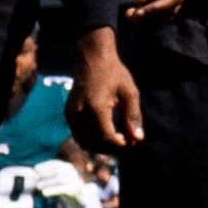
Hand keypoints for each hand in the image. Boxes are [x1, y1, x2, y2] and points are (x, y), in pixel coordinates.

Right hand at [72, 32, 143, 152]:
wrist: (91, 60)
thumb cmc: (114, 74)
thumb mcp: (129, 93)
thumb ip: (133, 116)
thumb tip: (138, 139)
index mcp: (95, 108)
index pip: (106, 137)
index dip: (120, 144)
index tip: (132, 142)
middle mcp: (79, 114)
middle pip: (95, 143)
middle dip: (112, 147)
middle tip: (128, 142)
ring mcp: (71, 115)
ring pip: (85, 143)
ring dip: (101, 146)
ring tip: (119, 138)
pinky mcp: (68, 115)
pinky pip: (79, 135)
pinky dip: (92, 139)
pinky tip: (107, 133)